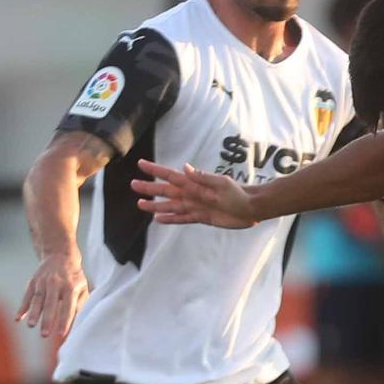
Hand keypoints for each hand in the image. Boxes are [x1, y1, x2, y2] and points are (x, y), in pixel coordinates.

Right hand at [16, 251, 88, 341]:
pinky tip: (18, 318)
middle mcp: (56, 284)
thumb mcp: (82, 288)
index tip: (61, 334)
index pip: (68, 307)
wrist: (60, 255)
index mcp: (70, 287)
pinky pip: (27, 296)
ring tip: (31, 325)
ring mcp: (43, 282)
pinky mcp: (33, 281)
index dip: (64, 321)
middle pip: (51, 304)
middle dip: (47, 320)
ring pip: (37, 300)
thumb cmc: (74, 277)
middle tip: (45, 335)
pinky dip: (22, 307)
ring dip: (33, 313)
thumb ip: (80, 304)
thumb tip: (79, 323)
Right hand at [132, 161, 257, 228]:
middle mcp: (192, 194)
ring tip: (140, 204)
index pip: (171, 176)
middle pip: (166, 191)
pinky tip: (158, 219)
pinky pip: (182, 218)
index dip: (155, 170)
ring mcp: (195, 206)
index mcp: (195, 183)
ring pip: (170, 206)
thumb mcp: (221, 184)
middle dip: (150, 188)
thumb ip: (202, 177)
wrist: (250, 209)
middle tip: (133, 185)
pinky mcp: (201, 218)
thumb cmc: (238, 194)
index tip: (141, 164)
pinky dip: (170, 219)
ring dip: (155, 206)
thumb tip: (185, 168)